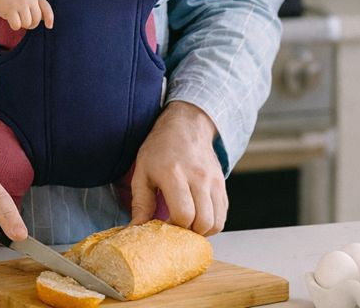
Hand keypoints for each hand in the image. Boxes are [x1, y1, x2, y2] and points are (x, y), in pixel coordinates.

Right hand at [0, 0, 53, 30]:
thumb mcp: (28, 0)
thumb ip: (38, 9)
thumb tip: (49, 24)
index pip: (46, 7)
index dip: (49, 18)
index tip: (49, 27)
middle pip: (36, 20)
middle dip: (31, 24)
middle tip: (23, 20)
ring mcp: (20, 3)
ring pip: (27, 23)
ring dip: (22, 25)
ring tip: (17, 18)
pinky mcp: (10, 9)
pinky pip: (17, 25)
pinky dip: (14, 26)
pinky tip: (10, 19)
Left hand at [130, 101, 227, 235]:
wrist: (185, 126)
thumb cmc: (160, 148)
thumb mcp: (142, 171)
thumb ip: (141, 202)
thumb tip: (136, 229)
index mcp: (174, 173)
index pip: (183, 214)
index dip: (174, 228)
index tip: (164, 226)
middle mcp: (198, 176)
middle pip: (203, 222)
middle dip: (189, 233)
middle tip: (176, 228)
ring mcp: (213, 180)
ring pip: (216, 222)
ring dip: (202, 230)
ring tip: (187, 224)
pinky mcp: (222, 183)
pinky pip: (223, 213)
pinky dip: (212, 222)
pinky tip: (197, 216)